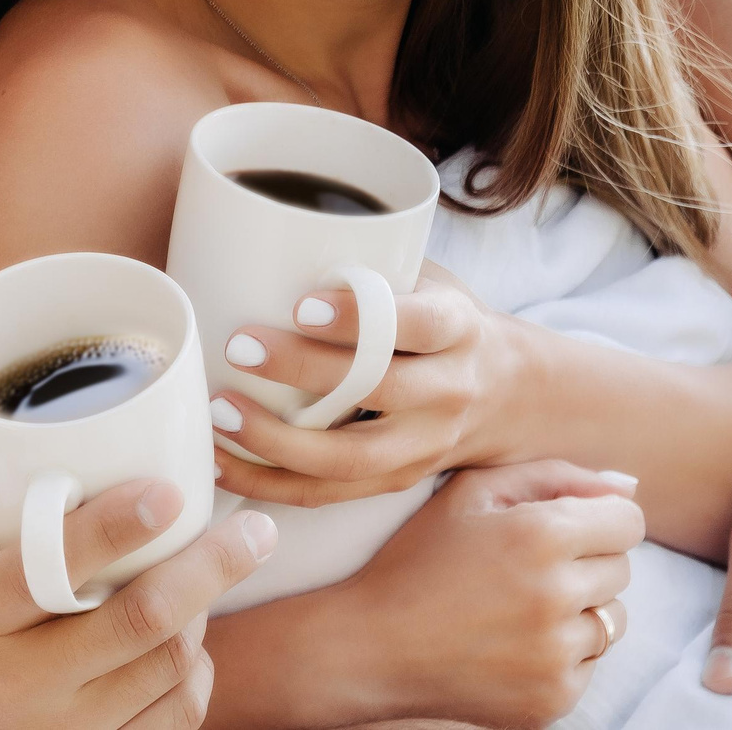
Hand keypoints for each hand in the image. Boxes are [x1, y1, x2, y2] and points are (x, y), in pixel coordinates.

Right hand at [0, 480, 277, 729]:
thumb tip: (36, 415)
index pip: (48, 569)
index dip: (112, 529)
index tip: (168, 491)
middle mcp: (14, 680)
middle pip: (135, 623)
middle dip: (207, 571)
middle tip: (257, 531)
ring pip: (165, 668)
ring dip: (201, 614)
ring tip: (210, 572)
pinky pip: (172, 719)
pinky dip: (194, 673)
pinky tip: (188, 641)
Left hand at [210, 262, 514, 505]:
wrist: (511, 396)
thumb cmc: (445, 322)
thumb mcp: (430, 280)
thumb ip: (375, 266)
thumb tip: (276, 238)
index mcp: (458, 329)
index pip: (415, 324)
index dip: (359, 318)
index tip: (300, 305)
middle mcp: (448, 391)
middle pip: (376, 390)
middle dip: (302, 373)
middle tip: (237, 348)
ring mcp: (423, 447)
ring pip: (349, 458)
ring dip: (275, 441)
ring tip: (219, 412)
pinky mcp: (395, 483)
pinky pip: (327, 494)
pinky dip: (269, 482)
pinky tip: (220, 461)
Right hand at [328, 460, 642, 729]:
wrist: (374, 646)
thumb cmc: (419, 559)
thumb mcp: (470, 493)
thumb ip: (551, 476)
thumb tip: (626, 486)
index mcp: (540, 534)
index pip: (628, 521)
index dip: (599, 519)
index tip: (565, 529)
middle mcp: (557, 595)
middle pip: (622, 569)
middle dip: (585, 563)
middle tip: (526, 569)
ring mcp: (558, 654)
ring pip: (613, 620)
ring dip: (580, 610)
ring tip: (521, 608)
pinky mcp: (555, 698)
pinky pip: (591, 664)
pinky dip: (563, 653)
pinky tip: (513, 644)